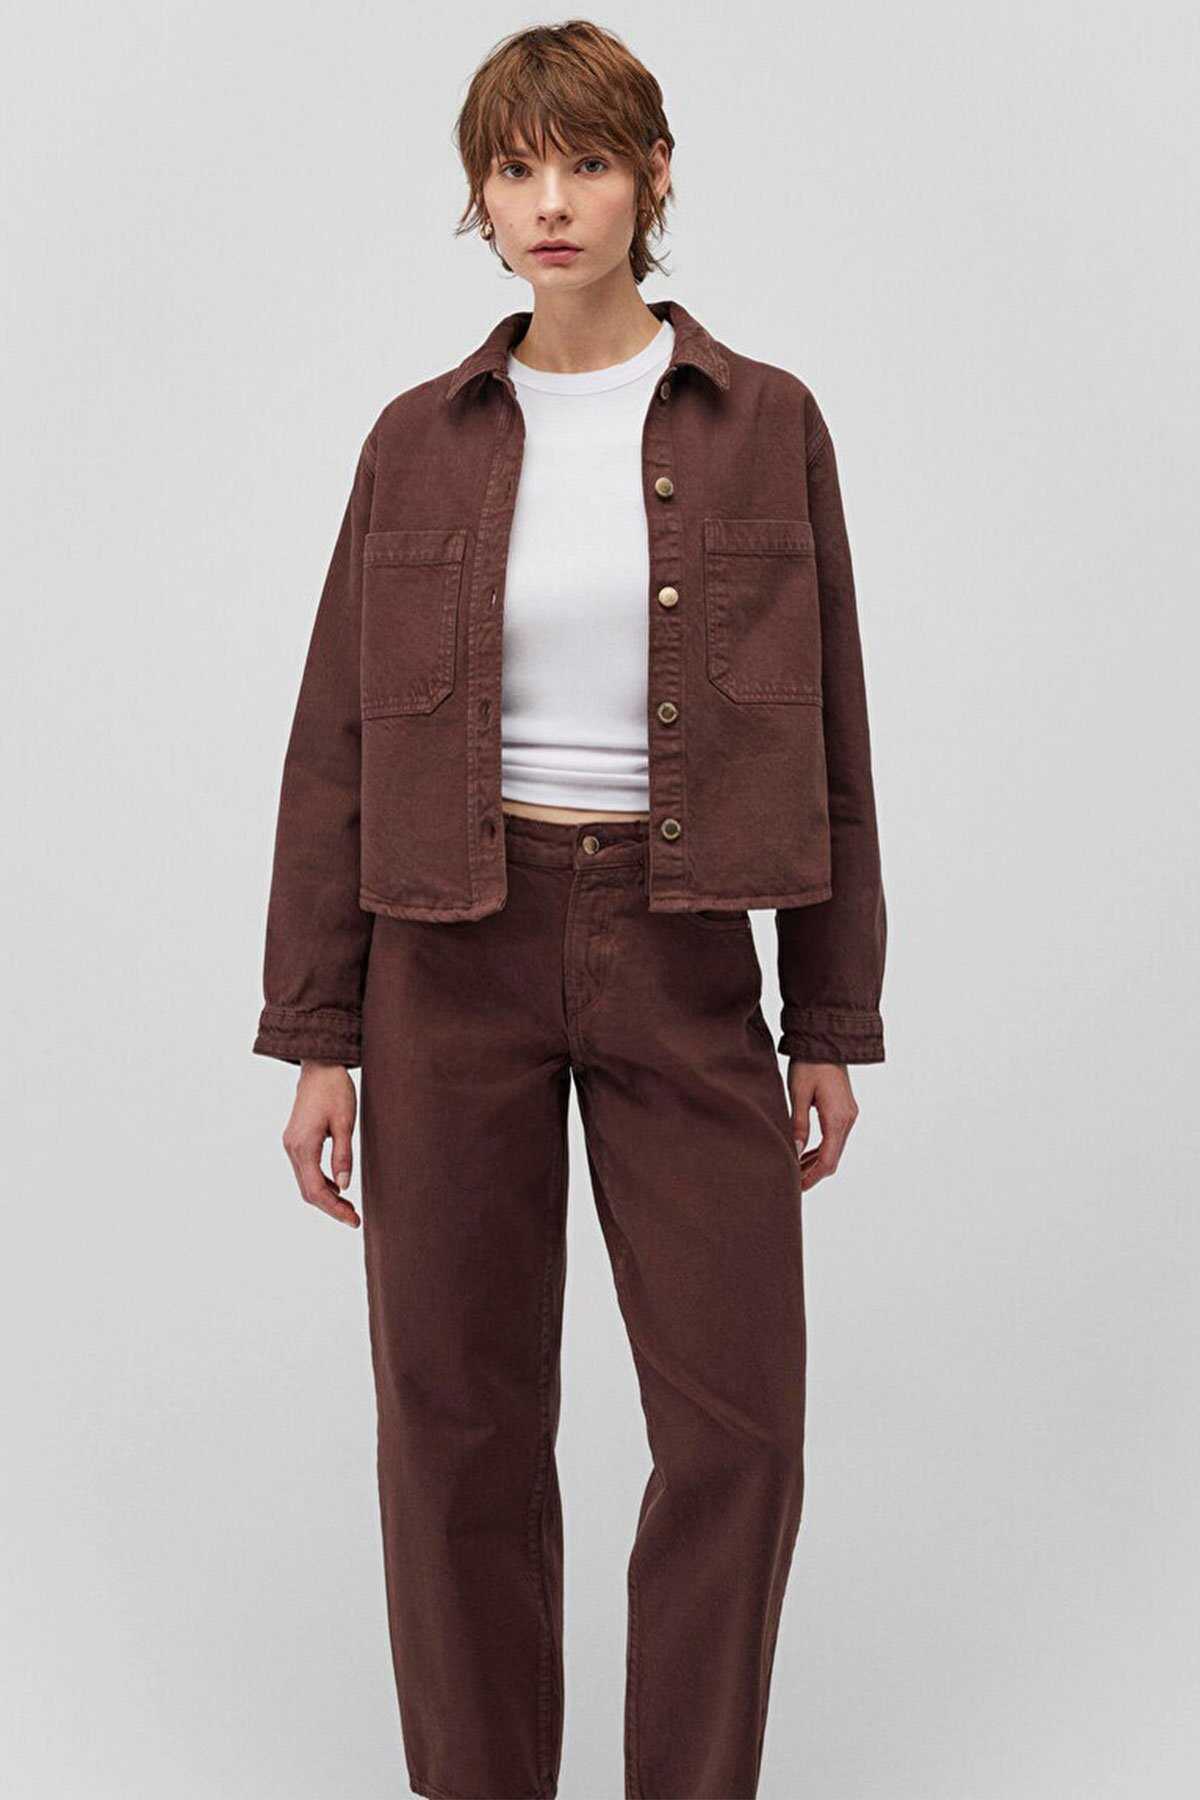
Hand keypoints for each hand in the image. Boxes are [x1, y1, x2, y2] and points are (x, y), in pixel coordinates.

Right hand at [281, 1061, 360, 1226]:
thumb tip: (344, 1187)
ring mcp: (291, 1144)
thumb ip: (343, 1156)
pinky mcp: (295, 1140)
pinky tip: (338, 1186)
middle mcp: (292, 1148)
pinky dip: (320, 1182)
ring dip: (325, 1197)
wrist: (319, 1066)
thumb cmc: (335, 1091)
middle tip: (354, 1218)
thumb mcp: (345, 1123)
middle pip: (308, 1191)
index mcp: (303, 1146)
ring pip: (305, 1182)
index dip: (335, 1209)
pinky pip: (305, 1170)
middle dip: (331, 1207)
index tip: (354, 1220)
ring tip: (349, 1206)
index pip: (317, 1190)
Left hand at [786, 1060, 858, 1190]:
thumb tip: (796, 1152)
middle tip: (793, 1182)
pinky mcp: (846, 1109)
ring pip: (835, 1149)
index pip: (828, 1160)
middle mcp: (848, 1120)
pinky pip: (835, 1137)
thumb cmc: (809, 1065)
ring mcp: (849, 1115)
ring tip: (796, 1169)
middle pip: (833, 1158)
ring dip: (817, 1161)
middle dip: (814, 1173)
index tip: (797, 1187)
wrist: (827, 1042)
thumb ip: (798, 1125)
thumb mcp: (798, 1095)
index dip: (812, 1177)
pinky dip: (822, 1148)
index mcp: (837, 1119)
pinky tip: (806, 1152)